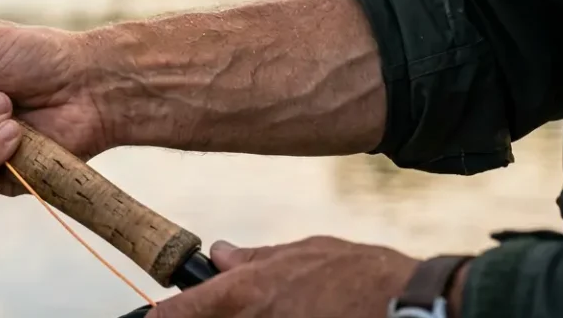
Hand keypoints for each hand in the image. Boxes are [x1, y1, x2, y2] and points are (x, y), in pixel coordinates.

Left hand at [146, 236, 422, 316]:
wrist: (409, 307)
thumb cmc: (360, 276)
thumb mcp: (302, 251)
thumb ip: (255, 258)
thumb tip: (221, 254)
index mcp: (243, 294)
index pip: (177, 313)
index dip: (161, 316)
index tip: (153, 316)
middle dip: (213, 315)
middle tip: (251, 299)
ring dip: (248, 317)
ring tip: (284, 303)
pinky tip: (296, 312)